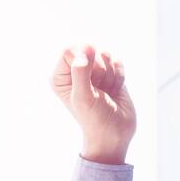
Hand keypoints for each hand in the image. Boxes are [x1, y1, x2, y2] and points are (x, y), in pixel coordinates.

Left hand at [51, 44, 136, 165]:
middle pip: (89, 48)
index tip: (89, 80)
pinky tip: (114, 90)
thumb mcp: (83, 98)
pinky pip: (118, 61)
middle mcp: (74, 72)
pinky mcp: (110, 73)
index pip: (68, 49)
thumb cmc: (94, 119)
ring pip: (105, 53)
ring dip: (110, 74)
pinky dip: (119, 76)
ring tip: (105, 91)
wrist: (114, 133)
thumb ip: (81, 73)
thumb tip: (85, 47)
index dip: (83, 60)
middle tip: (98, 88)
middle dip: (99, 68)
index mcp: (60, 77)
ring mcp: (93, 71)